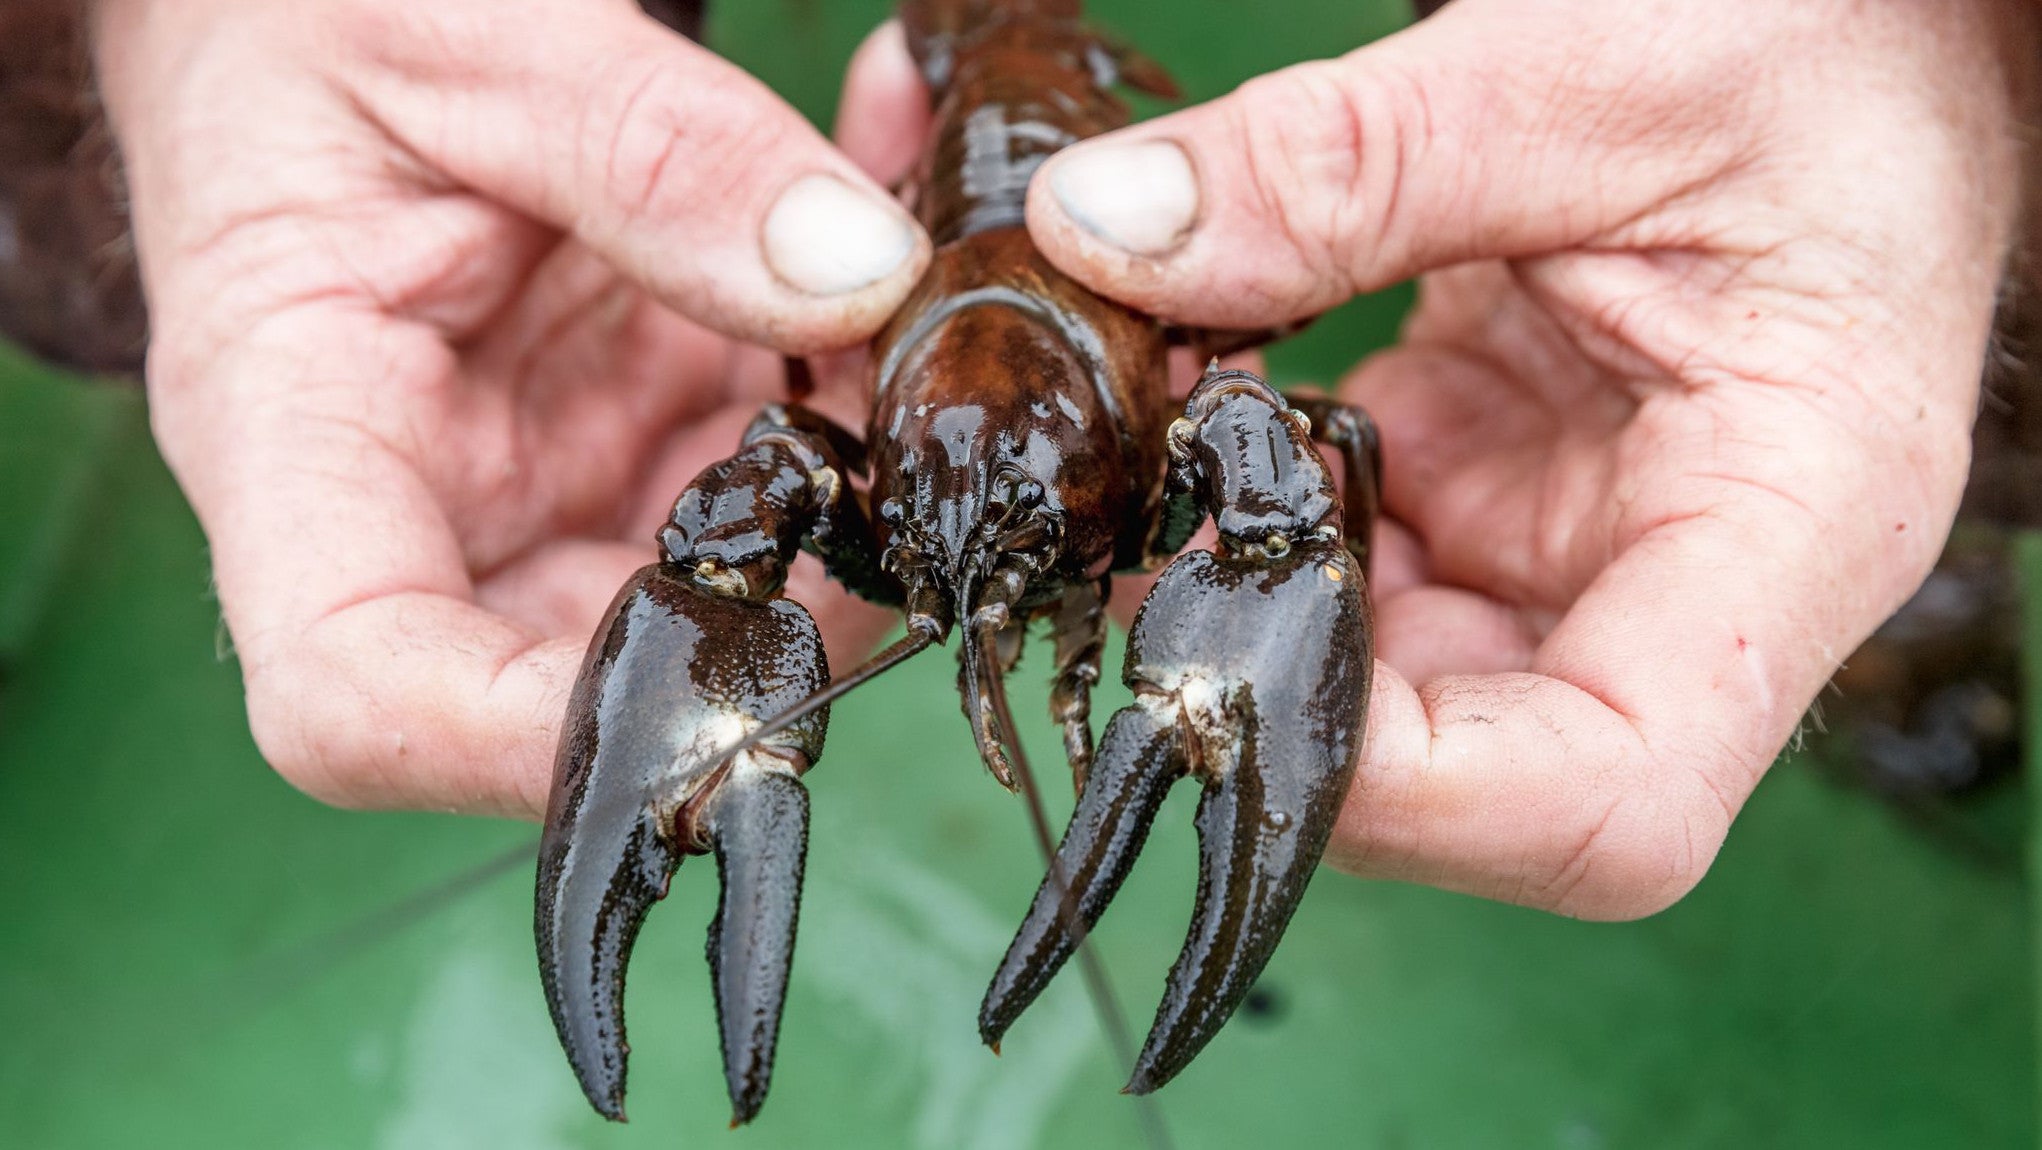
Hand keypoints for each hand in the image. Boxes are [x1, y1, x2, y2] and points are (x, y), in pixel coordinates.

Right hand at [92, 0, 931, 816]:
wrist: (292, 11)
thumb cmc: (305, 20)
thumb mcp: (473, 39)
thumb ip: (660, 152)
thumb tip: (863, 278)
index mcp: (293, 437)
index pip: (363, 695)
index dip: (530, 746)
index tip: (718, 693)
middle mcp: (418, 506)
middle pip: (584, 677)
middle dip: (773, 612)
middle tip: (904, 470)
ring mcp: (533, 487)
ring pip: (713, 588)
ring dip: (849, 499)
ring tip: (907, 322)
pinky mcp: (622, 441)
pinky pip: (760, 476)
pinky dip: (847, 399)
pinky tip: (893, 267)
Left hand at [1019, 0, 2034, 916]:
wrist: (1871, 30)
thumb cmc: (1826, 47)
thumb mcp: (1585, 76)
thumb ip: (1347, 166)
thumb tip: (1108, 238)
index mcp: (1790, 527)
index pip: (1609, 798)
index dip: (1408, 799)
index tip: (1228, 678)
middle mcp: (1692, 584)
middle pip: (1473, 772)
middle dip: (1284, 685)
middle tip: (1150, 544)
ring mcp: (1589, 546)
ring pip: (1390, 679)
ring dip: (1255, 592)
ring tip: (1171, 447)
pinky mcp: (1509, 490)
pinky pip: (1362, 561)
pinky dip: (1266, 507)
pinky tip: (1215, 408)